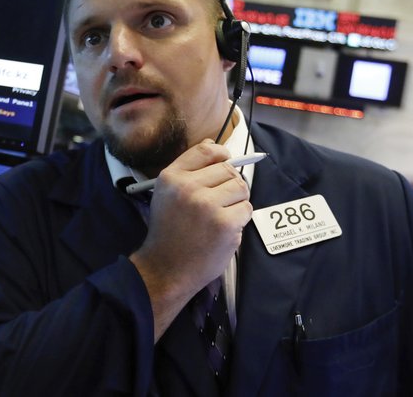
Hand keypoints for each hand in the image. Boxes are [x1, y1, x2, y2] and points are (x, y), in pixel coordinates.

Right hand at [129, 140, 251, 339]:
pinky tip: (224, 229)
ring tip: (220, 216)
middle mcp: (187, 187)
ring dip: (236, 202)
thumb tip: (213, 143)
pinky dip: (240, 219)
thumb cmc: (169, 231)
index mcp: (171, 177)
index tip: (226, 160)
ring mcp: (206, 205)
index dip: (222, 154)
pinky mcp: (224, 224)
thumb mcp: (166, 194)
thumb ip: (188, 169)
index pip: (206, 150)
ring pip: (241, 187)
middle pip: (228, 170)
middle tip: (218, 203)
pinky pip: (246, 209)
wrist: (166, 269)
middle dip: (229, 184)